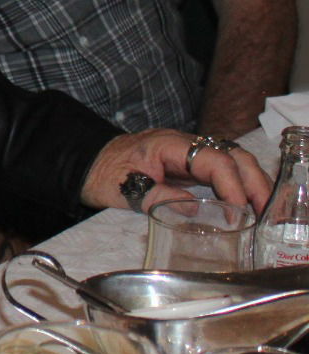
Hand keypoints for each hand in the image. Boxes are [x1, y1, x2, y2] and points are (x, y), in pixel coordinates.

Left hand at [81, 129, 272, 212]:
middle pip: (232, 154)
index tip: (239, 208)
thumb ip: (157, 197)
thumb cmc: (102, 173)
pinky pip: (222, 168)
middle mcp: (184, 143)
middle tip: (266, 209)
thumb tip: (193, 210)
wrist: (87, 163)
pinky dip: (239, 183)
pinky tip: (248, 202)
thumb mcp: (124, 189)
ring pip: (232, 158)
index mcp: (168, 145)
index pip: (212, 158)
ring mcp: (188, 152)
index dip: (230, 183)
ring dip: (251, 181)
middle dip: (253, 180)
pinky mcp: (188, 163)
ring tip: (264, 208)